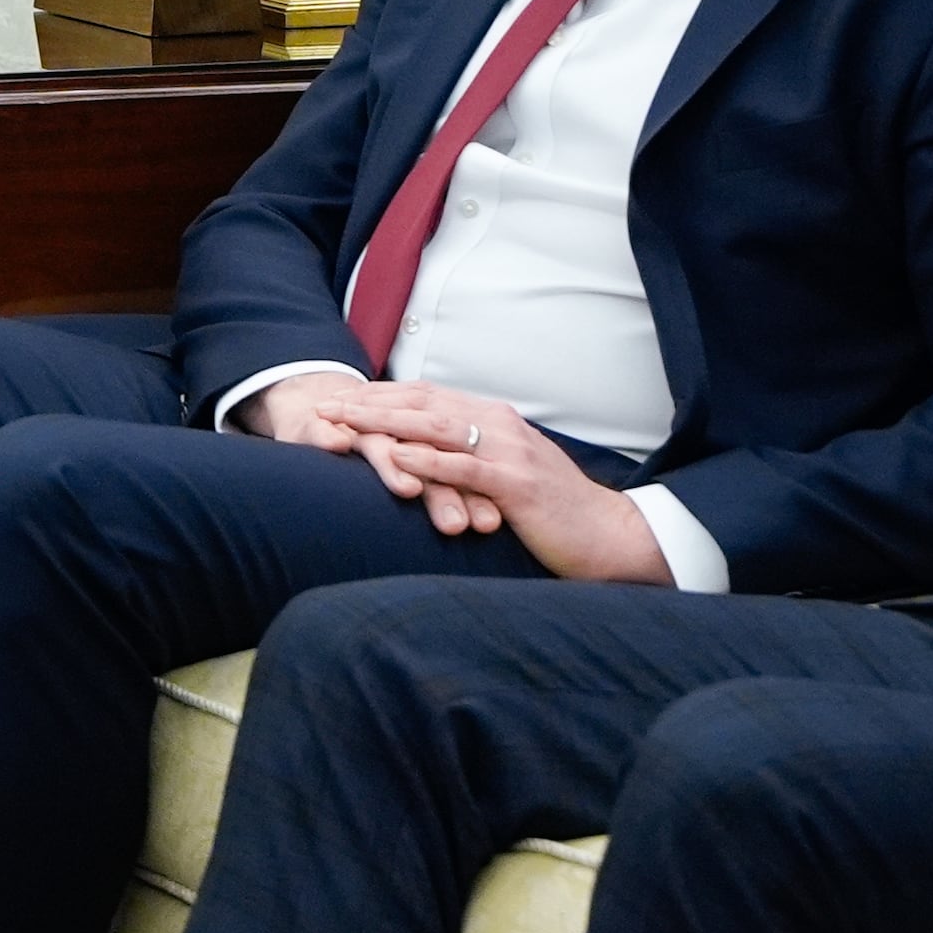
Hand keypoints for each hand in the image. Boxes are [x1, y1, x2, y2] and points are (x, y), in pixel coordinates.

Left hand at [293, 378, 674, 581]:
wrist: (609, 536)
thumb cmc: (554, 511)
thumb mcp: (506, 474)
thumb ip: (470, 458)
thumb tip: (425, 454)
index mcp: (495, 419)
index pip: (425, 397)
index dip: (378, 396)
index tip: (336, 398)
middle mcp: (500, 425)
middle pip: (422, 403)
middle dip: (369, 402)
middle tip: (323, 404)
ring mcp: (510, 452)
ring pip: (436, 427)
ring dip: (384, 422)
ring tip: (343, 421)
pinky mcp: (517, 485)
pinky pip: (465, 467)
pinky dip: (428, 460)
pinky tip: (394, 457)